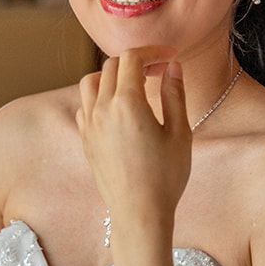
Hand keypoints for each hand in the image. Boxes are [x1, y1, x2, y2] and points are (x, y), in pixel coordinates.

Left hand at [77, 48, 190, 242]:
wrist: (139, 213)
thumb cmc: (165, 177)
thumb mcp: (179, 133)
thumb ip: (174, 94)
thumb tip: (172, 68)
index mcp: (127, 103)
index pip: (132, 59)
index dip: (152, 52)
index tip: (169, 57)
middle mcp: (102, 109)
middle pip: (111, 66)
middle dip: (135, 61)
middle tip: (159, 70)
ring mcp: (89, 124)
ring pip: (91, 81)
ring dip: (112, 75)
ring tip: (135, 85)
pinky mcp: (86, 139)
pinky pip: (85, 105)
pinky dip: (99, 96)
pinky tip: (118, 108)